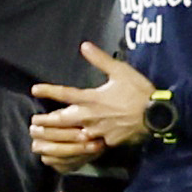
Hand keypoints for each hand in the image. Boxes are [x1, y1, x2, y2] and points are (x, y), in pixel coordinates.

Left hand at [27, 43, 156, 164]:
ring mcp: (100, 131)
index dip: (48, 91)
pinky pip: (94, 144)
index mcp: (91, 98)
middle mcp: (91, 116)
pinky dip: (85, 144)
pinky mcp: (110, 142)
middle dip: (48, 121)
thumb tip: (84, 45)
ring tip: (49, 137)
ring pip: (75, 134)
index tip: (34, 90)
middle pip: (63, 119)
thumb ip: (100, 59)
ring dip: (62, 135)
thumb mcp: (120, 71)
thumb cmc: (139, 91)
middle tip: (34, 123)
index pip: (64, 94)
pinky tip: (80, 146)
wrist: (158, 116)